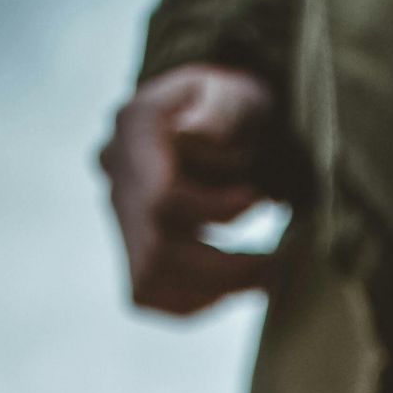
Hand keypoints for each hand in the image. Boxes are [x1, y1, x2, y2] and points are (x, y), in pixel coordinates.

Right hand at [99, 66, 281, 316]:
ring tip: (262, 275)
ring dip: (214, 289)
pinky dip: (196, 298)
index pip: (160, 198)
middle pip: (156, 251)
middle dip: (225, 268)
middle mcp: (115, 171)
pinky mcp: (128, 242)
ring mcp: (118, 209)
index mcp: (134, 126)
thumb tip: (190, 135)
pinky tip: (232, 283)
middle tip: (276, 265)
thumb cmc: (234, 106)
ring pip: (150, 280)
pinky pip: (149, 293)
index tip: (258, 200)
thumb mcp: (240, 93)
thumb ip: (224, 110)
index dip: (214, 212)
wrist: (212, 117)